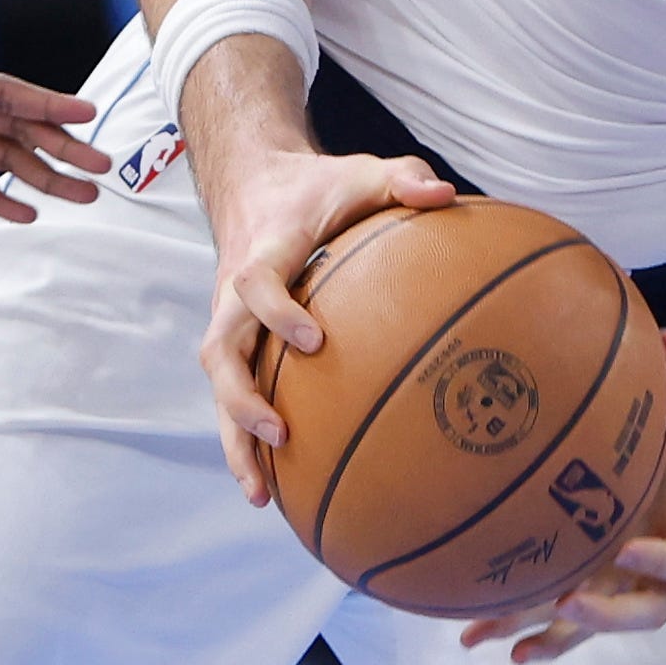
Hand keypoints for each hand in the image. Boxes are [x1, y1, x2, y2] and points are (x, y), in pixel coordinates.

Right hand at [196, 139, 458, 501]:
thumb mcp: (359, 171)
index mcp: (262, 251)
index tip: (314, 342)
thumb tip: (446, 195)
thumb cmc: (315, 186)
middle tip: (280, 435)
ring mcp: (227, 320)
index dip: (278, 312)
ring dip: (235, 440)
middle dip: (242, 398)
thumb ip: (401, 179)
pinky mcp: (233, 342)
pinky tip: (273, 487)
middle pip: (219, 350)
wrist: (251, 184)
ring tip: (261, 493)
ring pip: (218, 386)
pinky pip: (231, 395)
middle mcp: (232, 292)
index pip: (255, 284)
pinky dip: (244, 441)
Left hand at [468, 331, 665, 660]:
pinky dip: (510, 625)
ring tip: (510, 648)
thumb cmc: (665, 427)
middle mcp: (654, 570)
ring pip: (590, 627)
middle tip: (571, 602)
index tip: (628, 547)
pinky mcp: (578, 586)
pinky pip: (547, 618)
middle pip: (649, 613)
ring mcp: (615, 585)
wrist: (653, 457)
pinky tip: (470, 636)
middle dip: (609, 616)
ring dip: (551, 639)